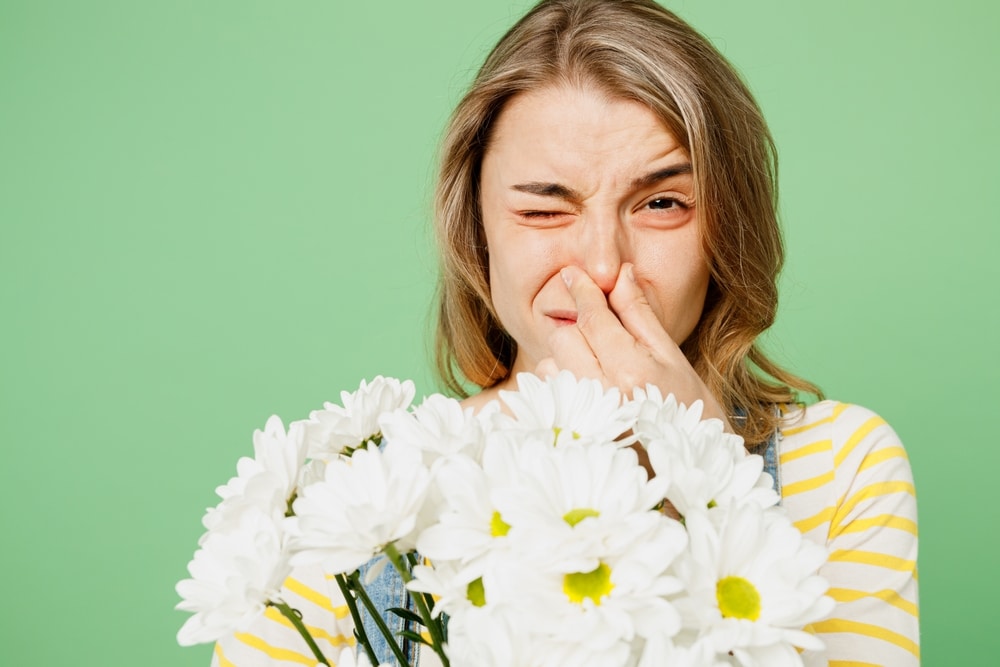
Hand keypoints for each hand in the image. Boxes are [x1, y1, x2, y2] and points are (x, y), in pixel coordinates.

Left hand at [536, 263, 730, 429]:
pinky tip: (589, 388)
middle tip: (596, 327)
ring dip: (567, 356)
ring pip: (550, 364)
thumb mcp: (671, 356)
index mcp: (632, 372)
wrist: (693, 467)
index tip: (572, 273)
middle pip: (563, 337)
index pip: (593, 318)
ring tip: (597, 365)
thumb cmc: (689, 408)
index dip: (582, 291)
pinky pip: (551, 392)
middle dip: (576, 325)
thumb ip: (639, 315)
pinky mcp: (572, 432)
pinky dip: (562, 381)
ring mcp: (584, 417)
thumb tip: (621, 274)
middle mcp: (602, 395)